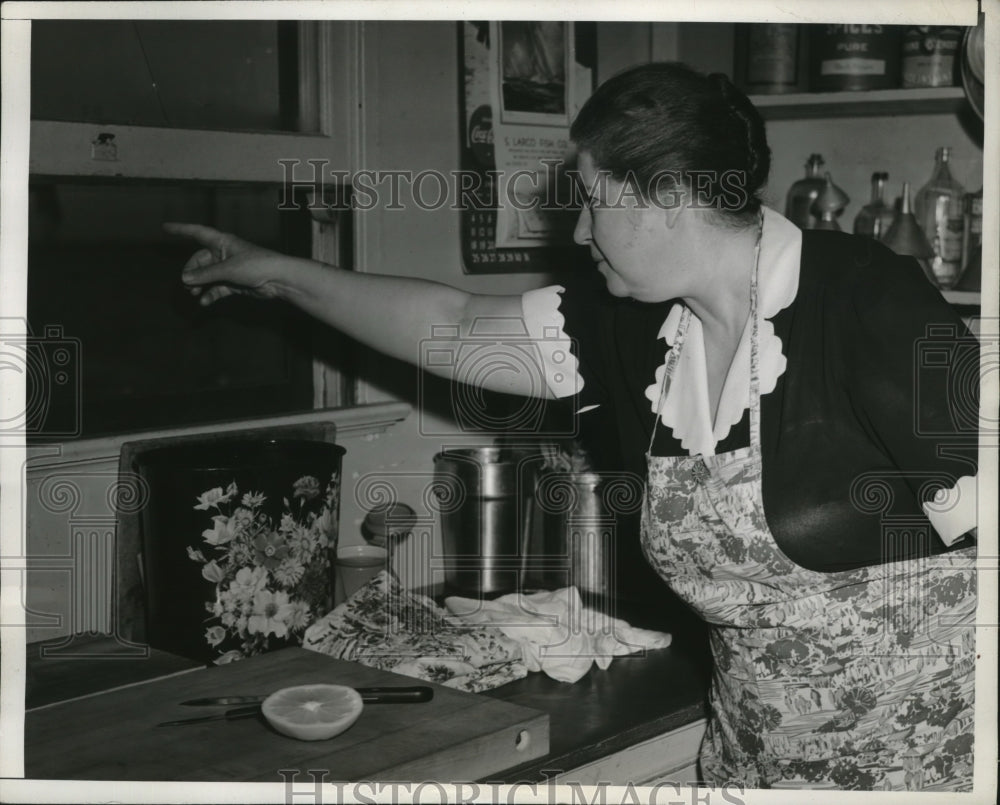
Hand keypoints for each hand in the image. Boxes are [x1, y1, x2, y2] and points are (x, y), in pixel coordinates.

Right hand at [164, 222, 283, 305]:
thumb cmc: (256, 265)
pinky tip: (205, 302)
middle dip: (191, 272)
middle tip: (186, 284)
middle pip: (199, 260)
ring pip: (207, 276)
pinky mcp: (235, 282)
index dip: (180, 229)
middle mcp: (223, 253)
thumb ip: (205, 274)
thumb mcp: (227, 269)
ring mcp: (229, 268)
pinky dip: (211, 294)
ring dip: (199, 285)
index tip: (165, 227)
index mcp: (221, 242)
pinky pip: (217, 288)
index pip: (196, 232)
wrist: (278, 279)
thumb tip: (185, 279)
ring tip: (193, 293)